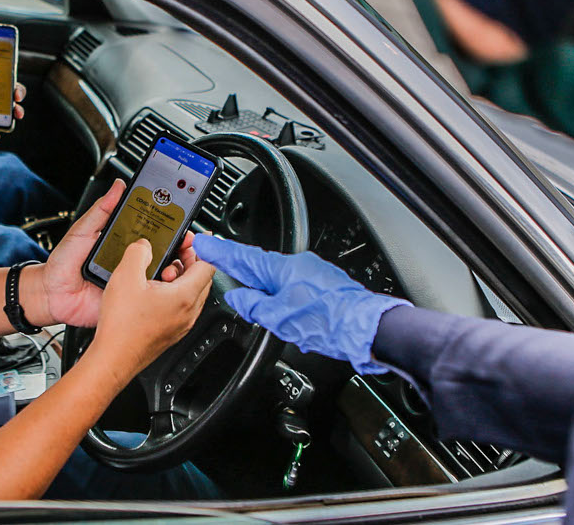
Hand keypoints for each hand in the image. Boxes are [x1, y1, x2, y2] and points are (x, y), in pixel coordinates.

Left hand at [38, 180, 200, 327]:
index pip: (152, 232)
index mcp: (123, 242)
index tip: (181, 221)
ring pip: (160, 275)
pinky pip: (149, 298)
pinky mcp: (128, 300)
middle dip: (179, 248)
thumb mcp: (83, 230)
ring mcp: (132, 282)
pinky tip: (162, 285)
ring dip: (173, 269)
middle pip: (163, 253)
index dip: (169, 227)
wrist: (51, 294)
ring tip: (174, 265)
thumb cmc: (63, 262)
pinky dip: (160, 293)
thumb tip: (118, 186)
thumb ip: (102, 210)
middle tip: (185, 243)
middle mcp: (131, 261)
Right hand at [90, 238, 215, 377]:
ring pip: (193, 291)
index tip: (194, 237)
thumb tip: (145, 245)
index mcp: (185, 296)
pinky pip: (182, 305)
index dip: (203, 245)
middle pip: (203, 277)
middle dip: (191, 258)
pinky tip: (153, 288)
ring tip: (160, 269)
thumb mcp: (125, 276)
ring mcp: (182, 324)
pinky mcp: (172, 331)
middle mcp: (189, 312)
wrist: (112, 359)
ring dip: (182, 275)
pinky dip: (175, 291)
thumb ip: (138, 251)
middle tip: (175, 249)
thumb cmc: (121, 326)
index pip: (209, 264)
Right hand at [192, 235, 410, 373]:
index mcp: (283, 269)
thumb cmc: (328, 322)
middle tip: (222, 263)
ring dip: (265, 285)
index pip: (243, 258)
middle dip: (242, 267)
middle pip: (261, 265)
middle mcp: (299, 265)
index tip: (205, 244)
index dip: (221, 253)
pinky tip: (286, 307)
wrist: (368, 328)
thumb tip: (238, 297)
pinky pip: (296, 285)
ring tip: (259, 298)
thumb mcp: (280, 319)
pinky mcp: (326, 285)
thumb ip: (253, 306)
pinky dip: (284, 292)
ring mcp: (315, 273)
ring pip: (280, 277)